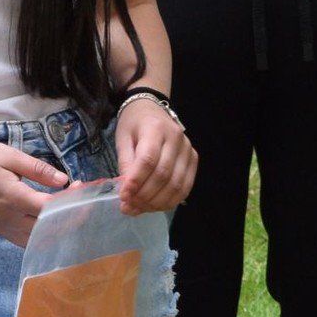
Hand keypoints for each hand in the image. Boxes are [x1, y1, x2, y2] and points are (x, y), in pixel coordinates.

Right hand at [0, 137, 69, 246]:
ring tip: (68, 212)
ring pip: (36, 240)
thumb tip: (64, 180)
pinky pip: (24, 240)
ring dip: (55, 230)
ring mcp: (1, 228)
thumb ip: (38, 169)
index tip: (80, 186)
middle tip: (81, 201)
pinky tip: (48, 221)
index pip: (49, 209)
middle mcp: (8, 219)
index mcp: (12, 198)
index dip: (70, 201)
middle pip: (46, 229)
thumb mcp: (10, 156)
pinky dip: (40, 235)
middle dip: (68, 217)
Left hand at [114, 96, 195, 215]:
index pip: (148, 159)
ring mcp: (188, 149)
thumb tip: (126, 192)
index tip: (123, 197)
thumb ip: (125, 164)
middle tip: (128, 207)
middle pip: (163, 175)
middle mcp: (176, 138)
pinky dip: (170, 201)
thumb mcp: (122, 138)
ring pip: (176, 184)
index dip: (136, 181)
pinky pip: (185, 187)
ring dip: (156, 202)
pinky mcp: (194, 159)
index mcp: (155, 128)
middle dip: (144, 196)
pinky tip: (155, 205)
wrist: (152, 108)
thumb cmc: (134, 123)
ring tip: (139, 208)